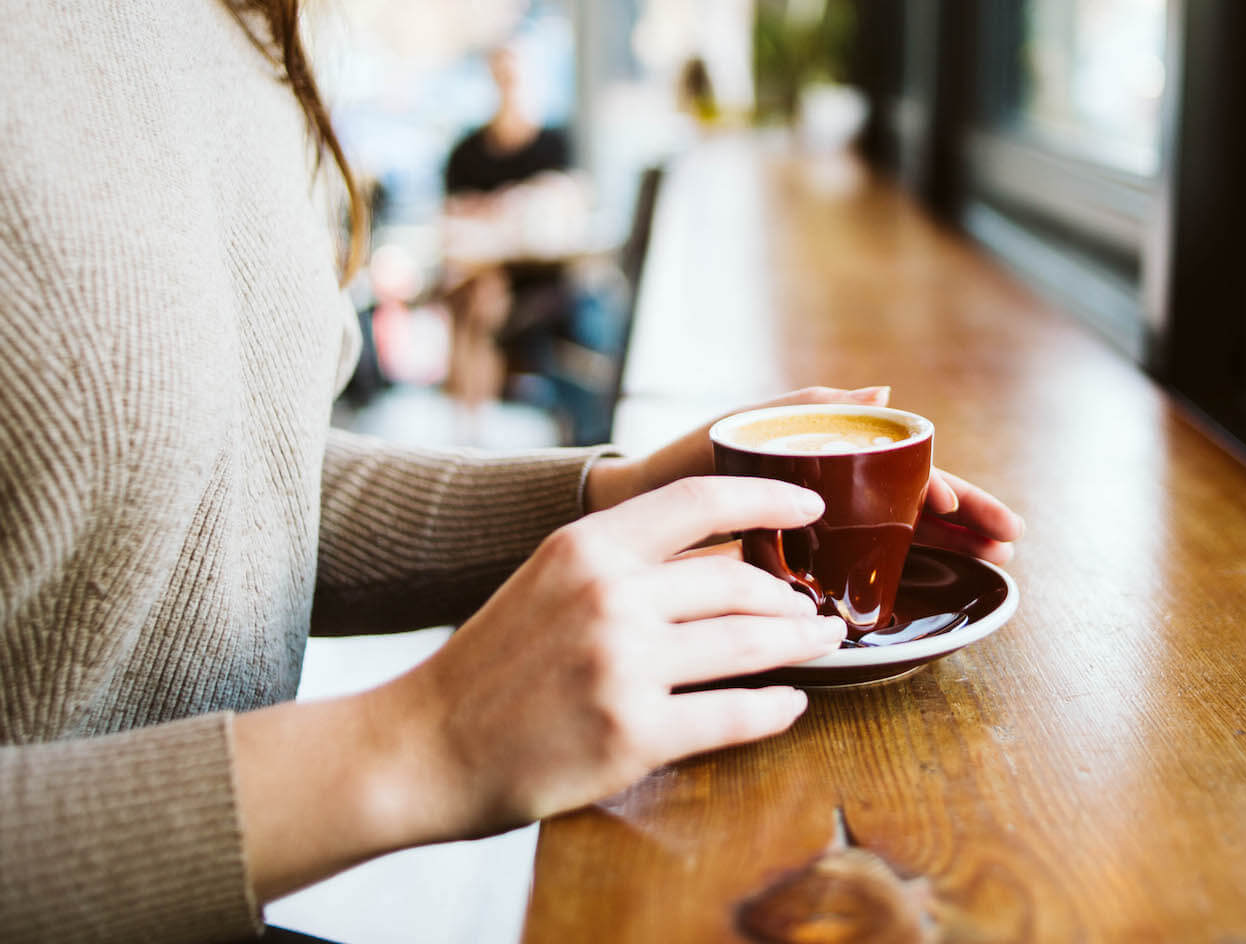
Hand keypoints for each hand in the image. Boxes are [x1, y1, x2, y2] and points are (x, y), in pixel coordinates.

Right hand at [375, 476, 844, 841]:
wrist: (422, 748)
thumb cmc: (492, 666)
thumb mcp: (550, 581)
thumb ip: (623, 561)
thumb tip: (722, 557)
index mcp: (587, 547)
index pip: (701, 502)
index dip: (769, 497)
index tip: (811, 505)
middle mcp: (608, 595)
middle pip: (740, 583)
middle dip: (792, 600)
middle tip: (817, 610)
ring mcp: (621, 664)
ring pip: (748, 643)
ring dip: (798, 645)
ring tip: (822, 644)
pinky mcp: (632, 733)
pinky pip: (733, 714)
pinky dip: (774, 709)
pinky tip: (790, 705)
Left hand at [584, 386, 1026, 563]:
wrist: (632, 512)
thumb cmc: (686, 461)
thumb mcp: (747, 426)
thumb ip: (809, 408)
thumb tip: (882, 391)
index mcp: (828, 455)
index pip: (904, 467)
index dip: (941, 486)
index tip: (962, 509)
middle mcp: (834, 490)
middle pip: (918, 501)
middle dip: (968, 516)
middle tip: (1010, 540)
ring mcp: (823, 527)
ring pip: (904, 534)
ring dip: (951, 545)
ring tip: (994, 561)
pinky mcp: (803, 564)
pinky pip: (865, 566)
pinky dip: (905, 572)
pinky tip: (936, 585)